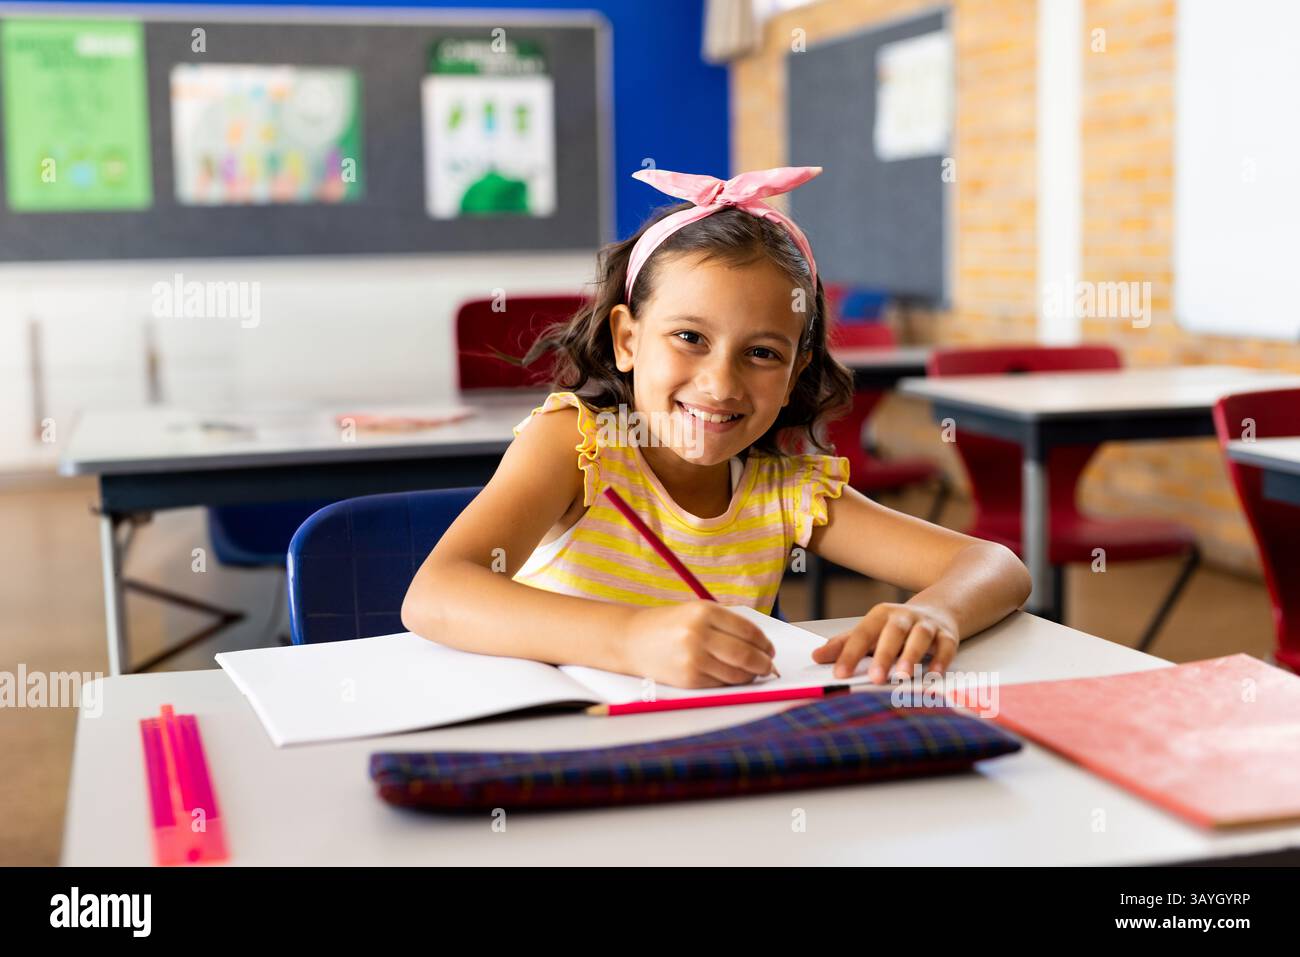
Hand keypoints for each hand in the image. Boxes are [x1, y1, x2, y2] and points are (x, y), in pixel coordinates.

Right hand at [622, 601, 776, 688]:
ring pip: (737, 673)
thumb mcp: (697, 612)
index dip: (764, 643)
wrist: (631, 640)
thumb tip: (762, 646)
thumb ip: (728, 625)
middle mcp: (698, 634)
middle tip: (767, 665)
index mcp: (704, 612)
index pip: (749, 631)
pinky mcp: (688, 679)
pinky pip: (721, 684)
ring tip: (750, 671)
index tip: (769, 649)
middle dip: (763, 663)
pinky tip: (729, 675)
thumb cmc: (668, 625)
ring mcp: (693, 658)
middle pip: (746, 654)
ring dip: (750, 675)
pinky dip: (731, 682)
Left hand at [811, 602, 958, 682]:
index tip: (840, 674)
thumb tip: (816, 656)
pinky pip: (946, 646)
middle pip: (893, 632)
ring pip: (920, 636)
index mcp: (880, 615)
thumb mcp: (869, 632)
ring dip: (912, 655)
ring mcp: (927, 624)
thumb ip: (844, 645)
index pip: (862, 633)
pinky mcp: (948, 635)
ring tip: (902, 676)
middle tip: (874, 678)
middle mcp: (904, 616)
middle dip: (883, 655)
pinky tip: (933, 675)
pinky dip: (941, 660)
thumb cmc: (895, 628)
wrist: (937, 610)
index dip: (850, 654)